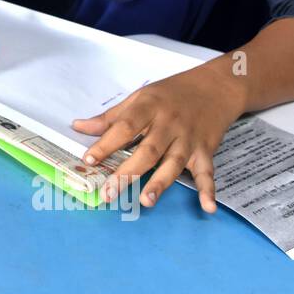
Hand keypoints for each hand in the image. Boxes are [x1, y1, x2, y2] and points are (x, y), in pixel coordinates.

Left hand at [72, 63, 246, 211]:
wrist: (215, 86)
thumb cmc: (172, 93)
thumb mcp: (140, 97)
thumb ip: (110, 117)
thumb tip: (78, 127)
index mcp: (149, 107)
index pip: (124, 127)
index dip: (106, 144)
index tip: (88, 160)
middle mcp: (169, 124)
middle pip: (148, 151)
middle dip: (127, 173)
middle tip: (109, 193)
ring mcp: (188, 139)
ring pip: (173, 163)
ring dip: (160, 183)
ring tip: (145, 201)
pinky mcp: (206, 150)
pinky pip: (207, 172)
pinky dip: (208, 190)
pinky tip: (207, 206)